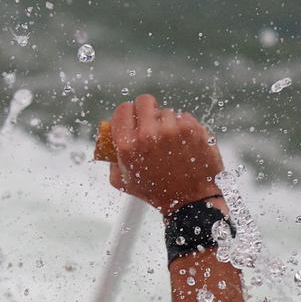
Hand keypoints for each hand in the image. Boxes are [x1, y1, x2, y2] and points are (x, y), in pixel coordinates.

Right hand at [109, 94, 224, 212]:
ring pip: (166, 111)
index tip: (132, 118)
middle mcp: (148, 135)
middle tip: (150, 122)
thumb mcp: (123, 181)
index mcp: (127, 147)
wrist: (188, 200)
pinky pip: (184, 117)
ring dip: (166, 122)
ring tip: (170, 143)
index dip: (127, 113)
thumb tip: (108, 144)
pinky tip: (183, 144)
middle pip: (144, 101)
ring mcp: (172, 129)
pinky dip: (183, 127)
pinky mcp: (192, 128)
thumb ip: (113, 159)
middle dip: (147, 110)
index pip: (123, 110)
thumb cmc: (156, 192)